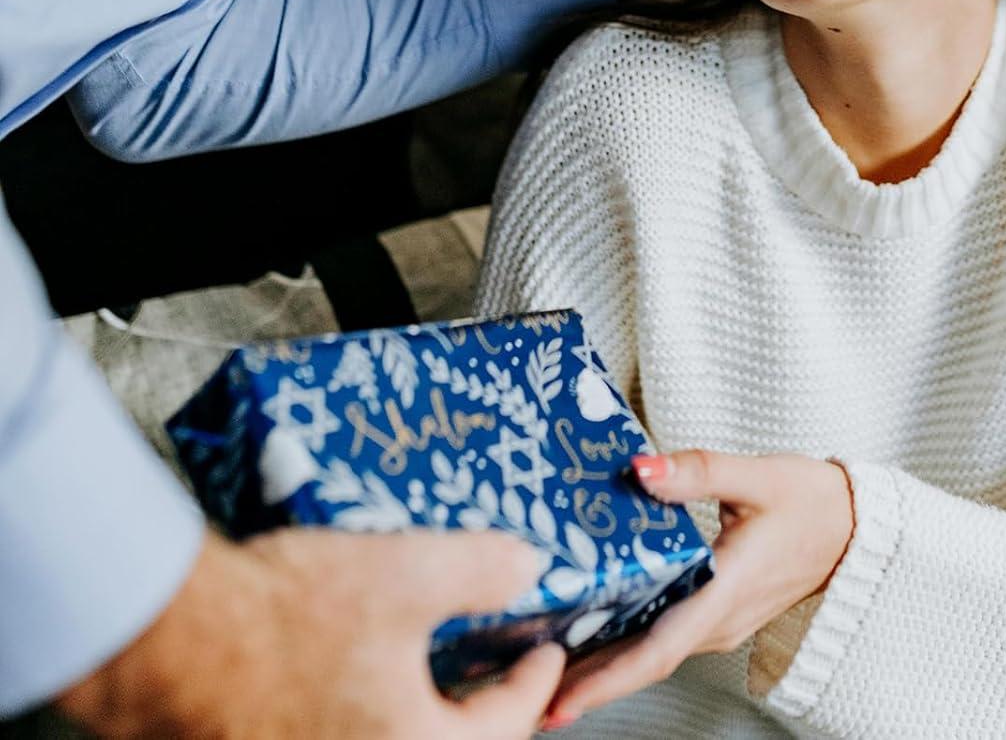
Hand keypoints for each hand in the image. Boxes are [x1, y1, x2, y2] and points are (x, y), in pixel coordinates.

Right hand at [57, 528, 564, 738]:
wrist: (172, 642)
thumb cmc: (285, 617)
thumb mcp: (406, 574)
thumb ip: (480, 571)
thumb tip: (527, 567)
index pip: (504, 728)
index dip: (534, 683)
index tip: (547, 655)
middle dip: (481, 712)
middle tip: (499, 672)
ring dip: (423, 712)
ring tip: (438, 668)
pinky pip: (344, 733)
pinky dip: (371, 712)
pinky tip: (365, 668)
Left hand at [542, 450, 854, 728]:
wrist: (854, 527)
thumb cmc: (811, 500)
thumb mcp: (757, 475)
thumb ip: (698, 471)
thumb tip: (639, 469)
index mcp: (726, 591)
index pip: (659, 648)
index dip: (607, 679)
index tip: (558, 699)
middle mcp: (719, 621)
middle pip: (644, 661)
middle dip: (585, 679)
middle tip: (522, 686)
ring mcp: (720, 623)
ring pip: (652, 653)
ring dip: (601, 663)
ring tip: (539, 659)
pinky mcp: (718, 614)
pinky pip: (665, 638)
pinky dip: (624, 643)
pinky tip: (591, 629)